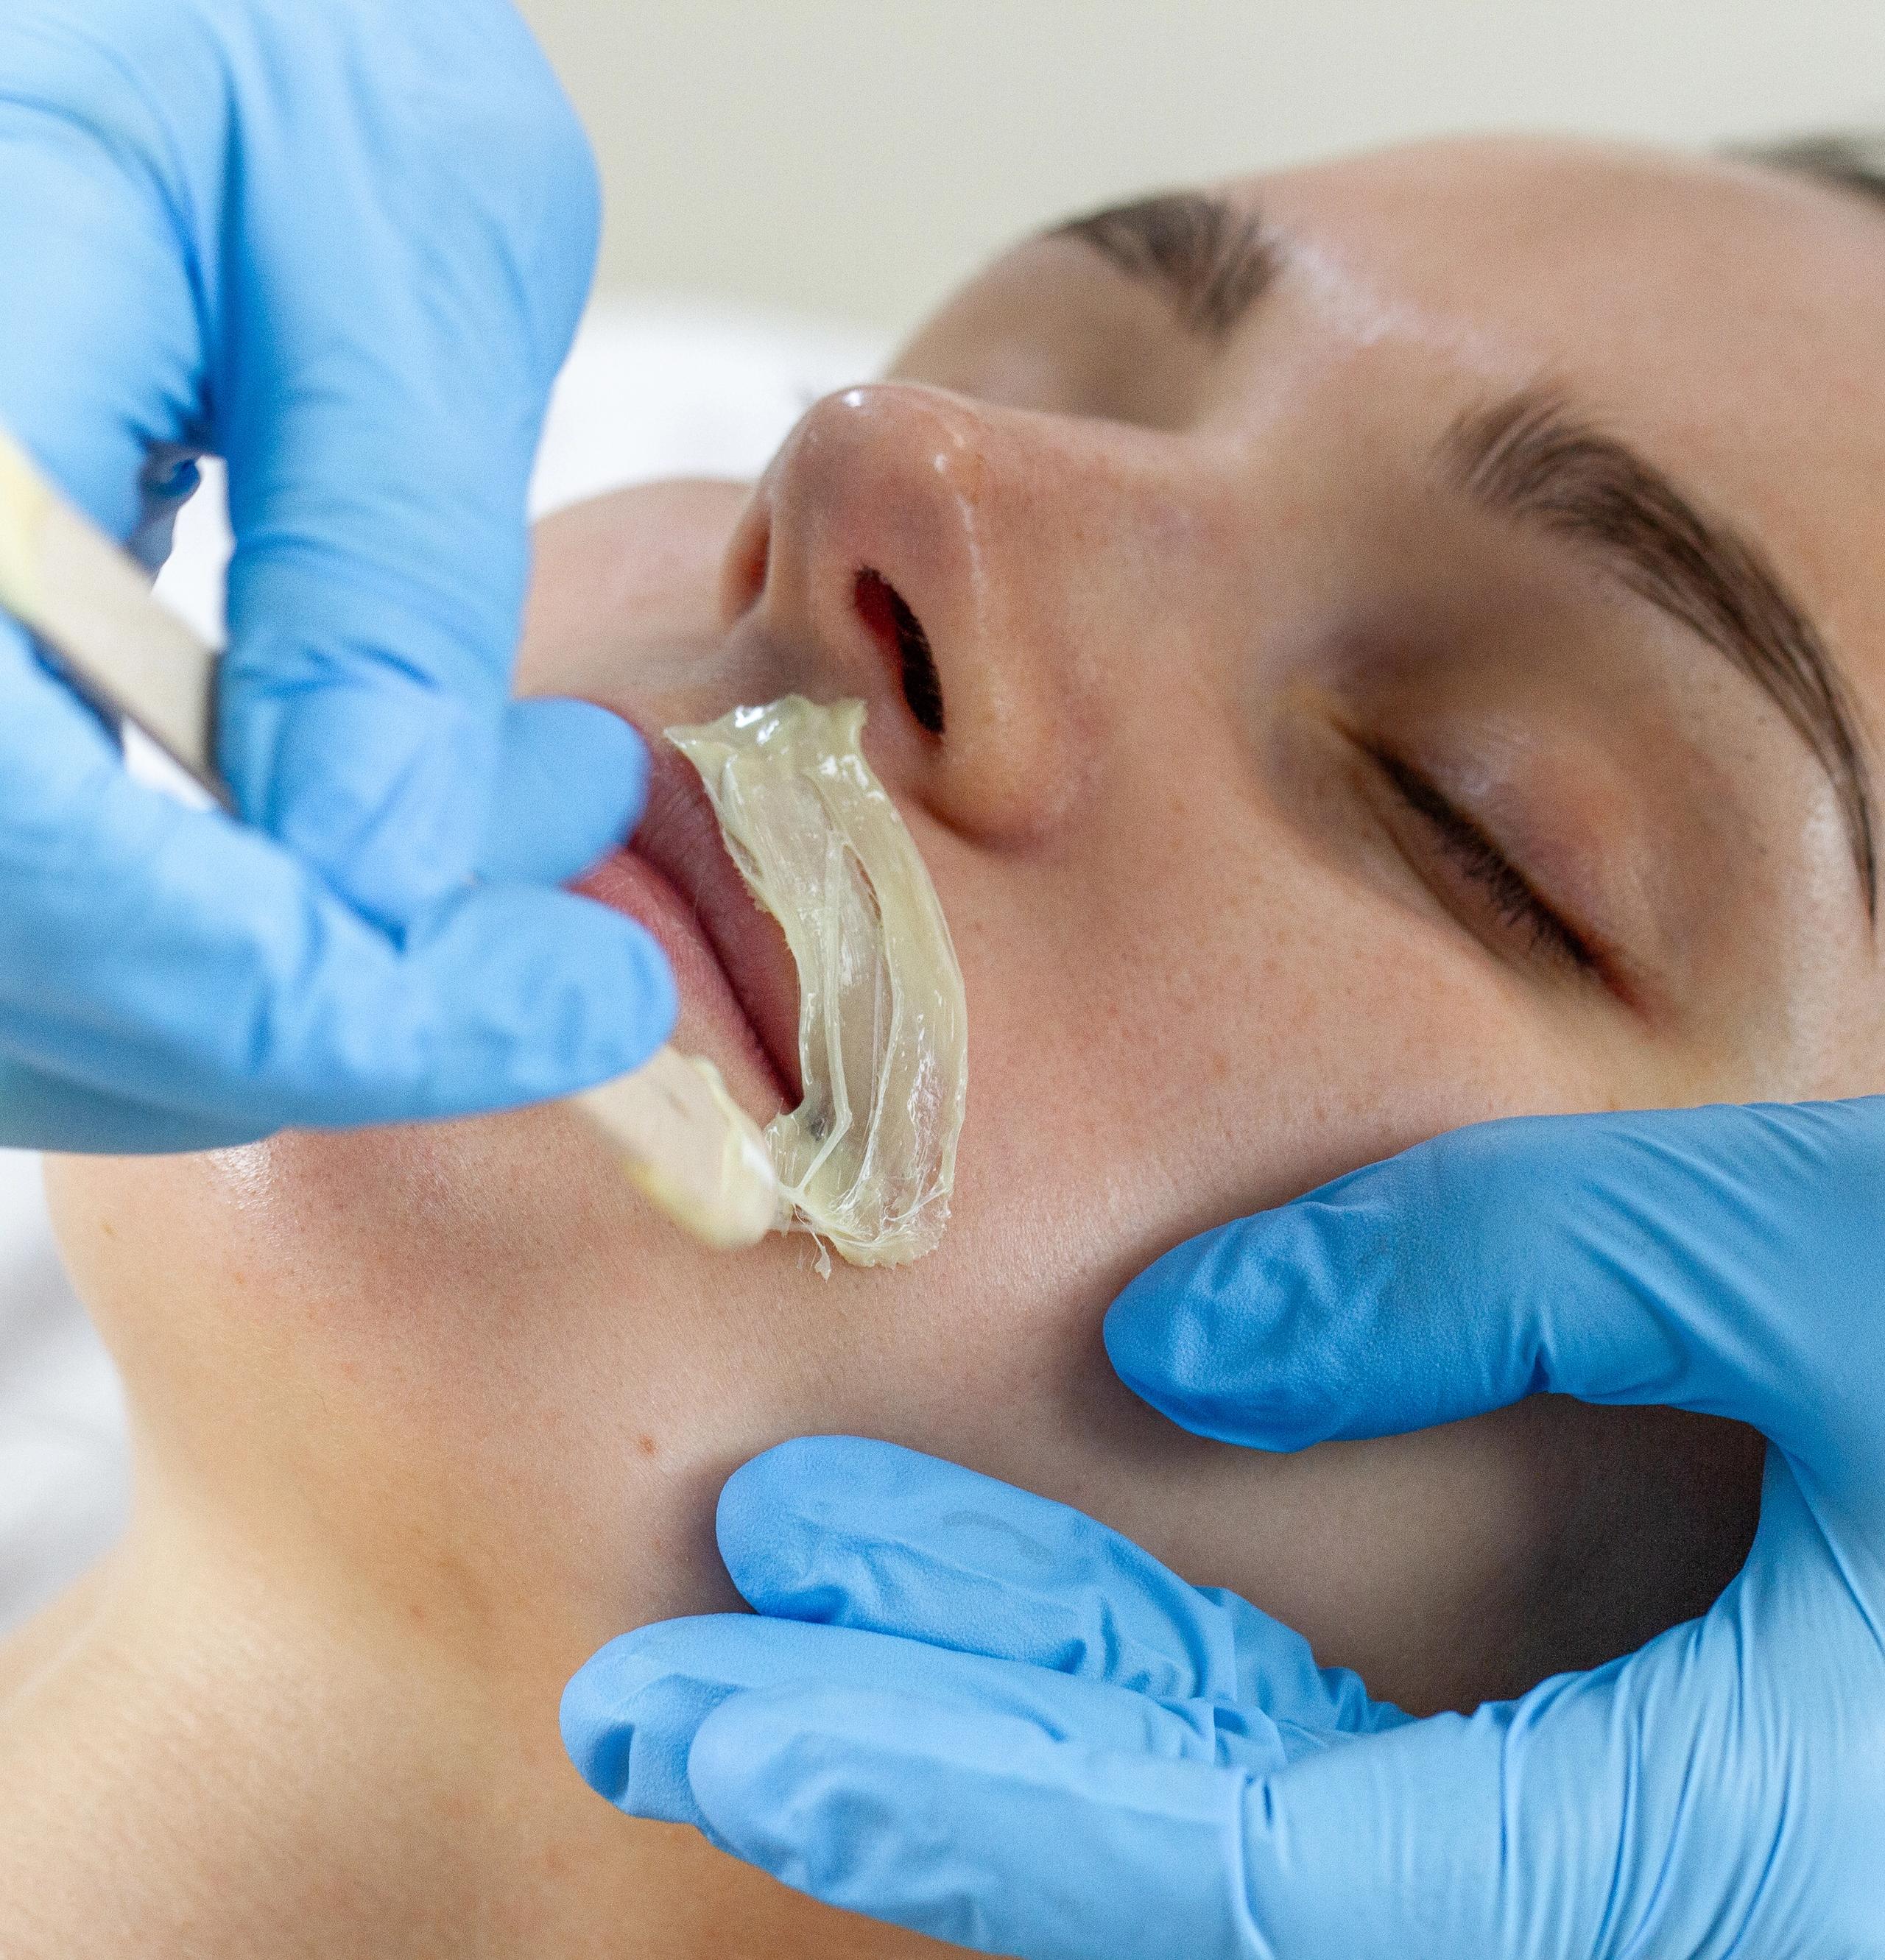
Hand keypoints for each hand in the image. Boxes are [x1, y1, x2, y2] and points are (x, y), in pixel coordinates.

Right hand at [0, 0, 671, 1152]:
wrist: (174, 8)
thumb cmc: (278, 26)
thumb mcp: (388, 239)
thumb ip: (371, 563)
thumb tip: (378, 869)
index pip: (29, 828)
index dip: (280, 984)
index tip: (566, 1006)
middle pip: (21, 946)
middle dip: (318, 1020)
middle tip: (572, 974)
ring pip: (19, 966)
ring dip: (286, 995)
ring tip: (527, 877)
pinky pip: (46, 885)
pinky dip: (230, 932)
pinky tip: (398, 849)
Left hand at [564, 1099, 1884, 1956]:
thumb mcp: (1807, 1260)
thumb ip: (1488, 1279)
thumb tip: (1176, 1354)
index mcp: (1703, 1856)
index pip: (1222, 1854)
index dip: (951, 1768)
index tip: (715, 1677)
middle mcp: (1649, 1923)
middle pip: (1187, 1888)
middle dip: (911, 1785)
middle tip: (660, 1694)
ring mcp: (1627, 1885)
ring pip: (1244, 1856)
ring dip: (1011, 1754)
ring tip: (789, 1652)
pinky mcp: (1625, 1820)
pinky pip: (1335, 1806)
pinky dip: (1157, 1735)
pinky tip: (1033, 1649)